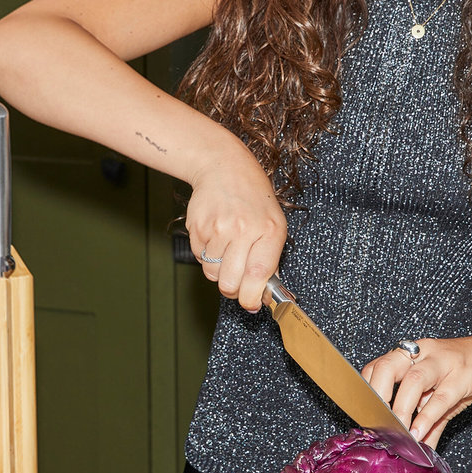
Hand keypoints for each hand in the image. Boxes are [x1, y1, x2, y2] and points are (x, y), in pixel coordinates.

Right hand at [185, 150, 286, 311]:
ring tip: (227, 250)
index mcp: (268, 230)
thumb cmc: (253, 198)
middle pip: (230, 282)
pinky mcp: (197, 228)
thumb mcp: (273, 224)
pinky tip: (216, 237)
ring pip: (213, 274)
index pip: (258, 275)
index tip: (251, 305)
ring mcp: (217, 228)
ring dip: (219, 270)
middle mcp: (243, 230)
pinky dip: (207, 256)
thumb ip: (270, 259)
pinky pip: (200, 259)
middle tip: (237, 283)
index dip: (253, 297)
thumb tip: (262, 295)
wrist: (223, 167)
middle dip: (233, 290)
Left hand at [361, 333, 471, 447]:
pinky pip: (442, 396)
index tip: (363, 416)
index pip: (377, 367)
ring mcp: (443, 362)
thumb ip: (426, 423)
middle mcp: (422, 353)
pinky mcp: (464, 374)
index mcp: (410, 355)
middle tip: (376, 423)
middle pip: (387, 368)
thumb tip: (415, 452)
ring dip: (402, 409)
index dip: (366, 391)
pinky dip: (428, 416)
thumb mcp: (442, 397)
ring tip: (398, 433)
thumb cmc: (465, 373)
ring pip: (413, 381)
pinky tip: (420, 432)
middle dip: (377, 397)